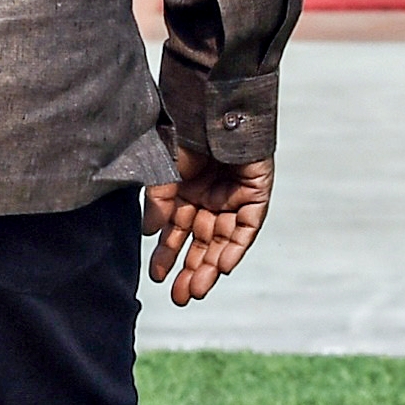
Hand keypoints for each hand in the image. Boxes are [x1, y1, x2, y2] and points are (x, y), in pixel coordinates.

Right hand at [144, 147, 272, 303]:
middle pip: (200, 242)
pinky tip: (222, 267)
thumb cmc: (187, 132)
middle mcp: (209, 199)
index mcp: (185, 193)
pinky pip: (246, 228)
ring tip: (196, 290)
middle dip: (190, 269)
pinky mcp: (255, 194)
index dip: (167, 255)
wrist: (216, 107)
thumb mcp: (165, 171)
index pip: (176, 232)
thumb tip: (149, 234)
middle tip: (179, 297)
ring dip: (210, 266)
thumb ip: (159, 202)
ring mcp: (232, 198)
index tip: (156, 277)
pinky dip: (235, 247)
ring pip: (222, 241)